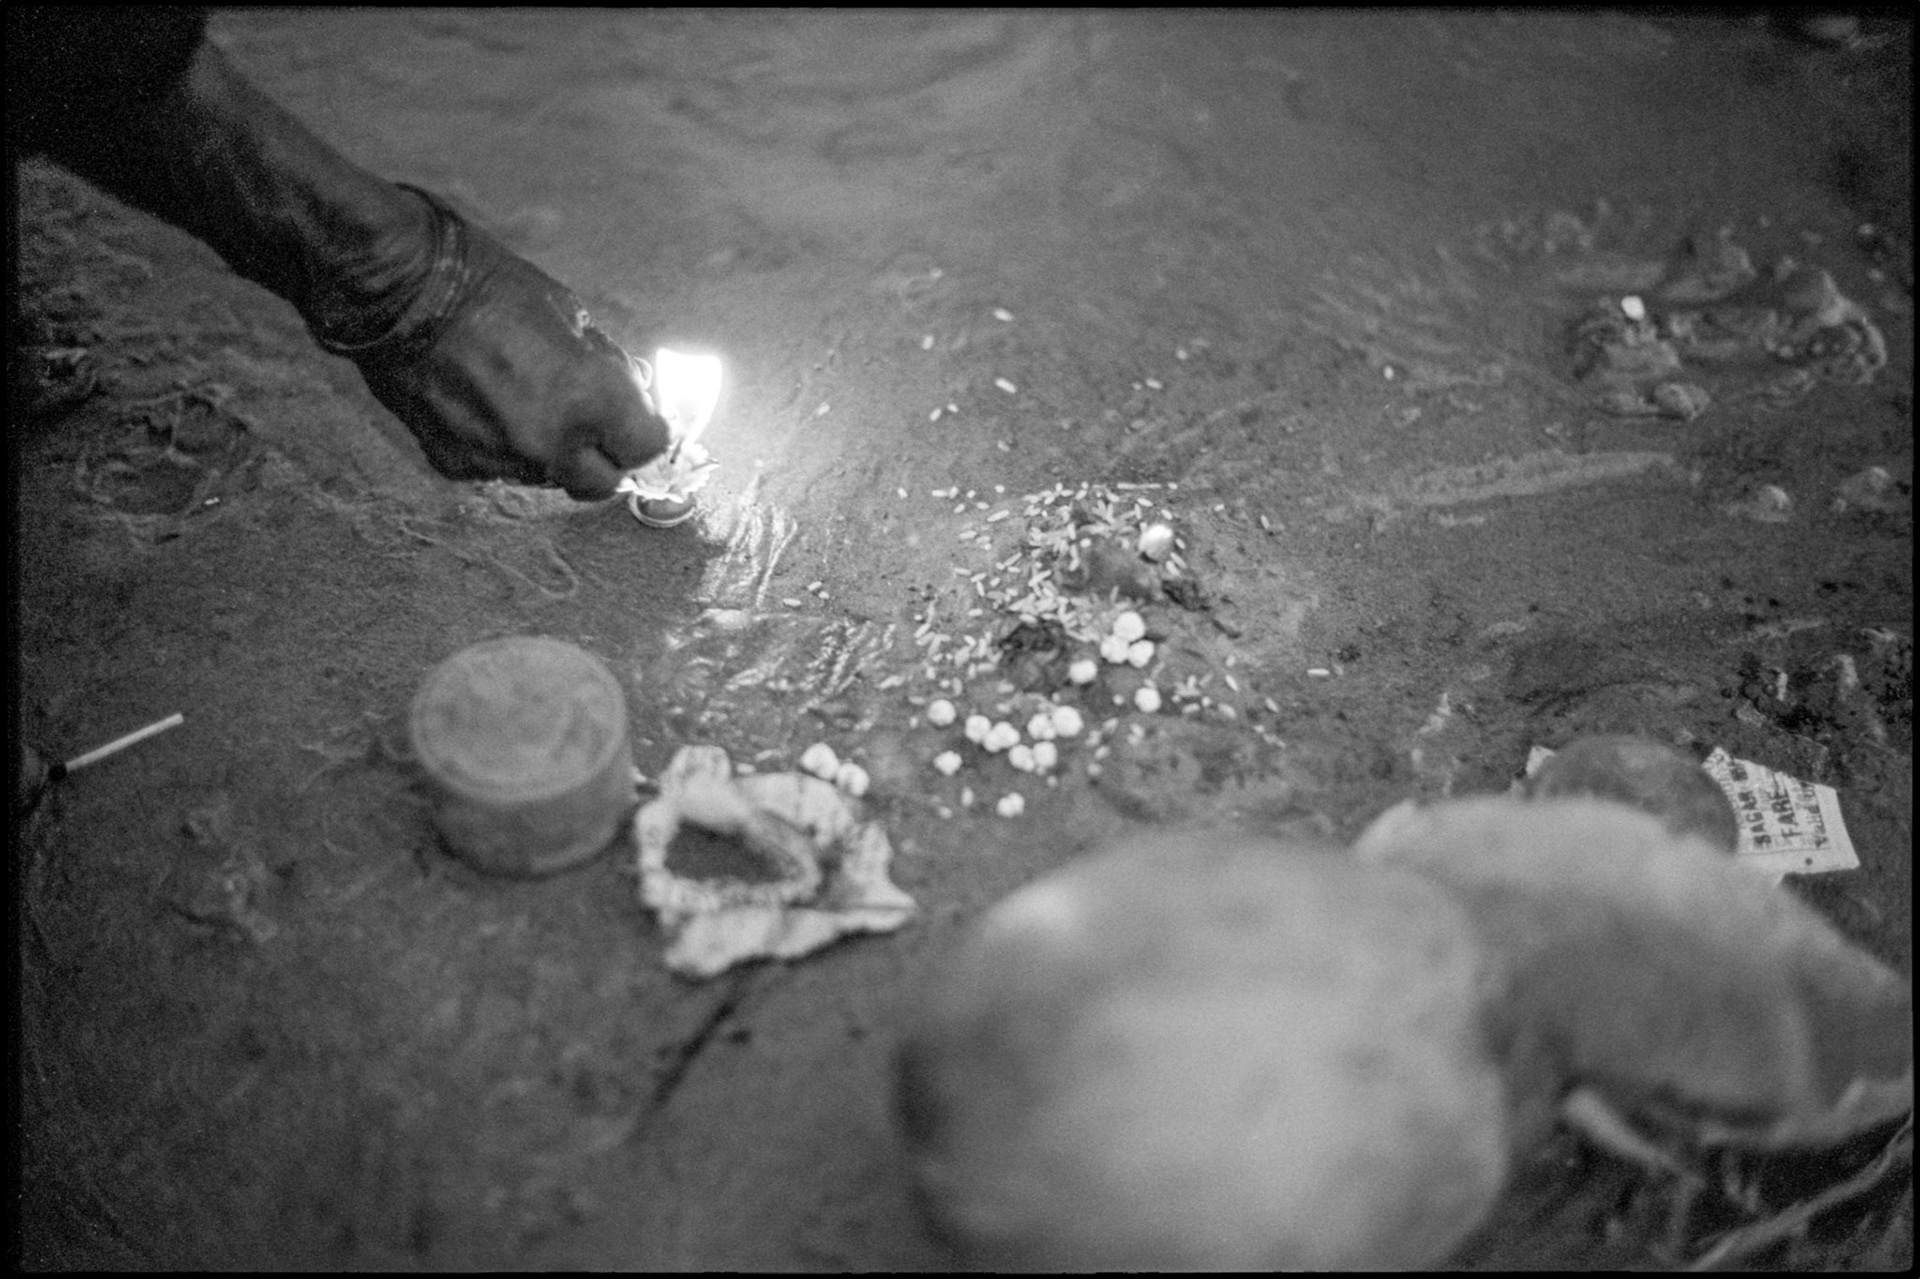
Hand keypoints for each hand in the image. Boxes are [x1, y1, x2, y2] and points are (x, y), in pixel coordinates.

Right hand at [347, 189, 670, 499]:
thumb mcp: (571, 313)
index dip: (645, 433)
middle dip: (605, 458)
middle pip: (601, 484)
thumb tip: (629, 390)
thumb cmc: (491, 287)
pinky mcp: (457, 465)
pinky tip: (487, 409)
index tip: (640, 420)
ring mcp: (502, 461)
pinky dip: (504, 450)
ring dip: (553, 454)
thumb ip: (606, 366)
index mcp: (592, 402)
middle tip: (596, 428)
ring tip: (531, 406)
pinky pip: (498, 471)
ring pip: (548, 479)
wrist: (403, 291)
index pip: (645, 449)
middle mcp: (552, 444)